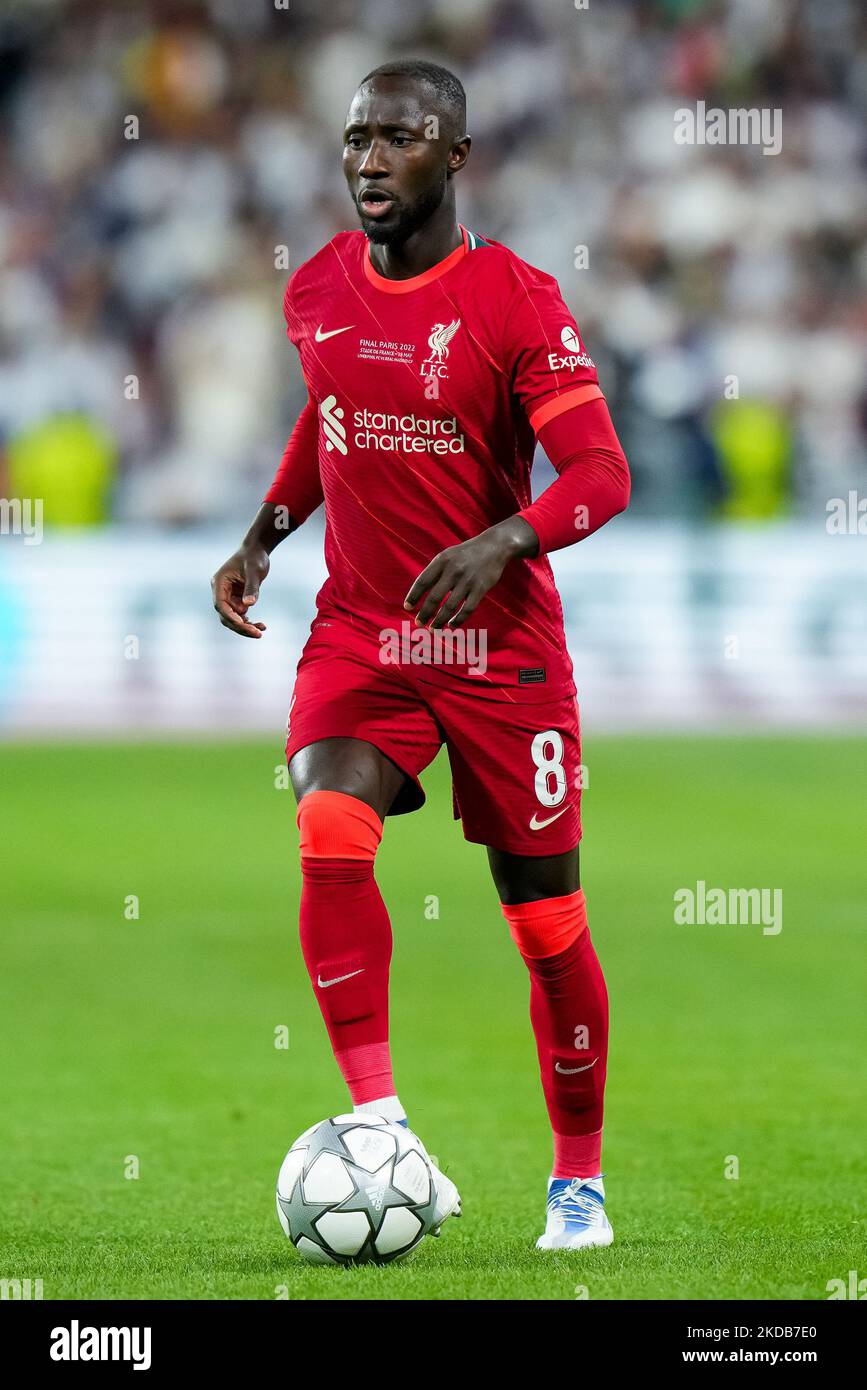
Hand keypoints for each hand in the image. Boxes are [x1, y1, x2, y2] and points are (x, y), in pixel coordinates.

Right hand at [211, 546, 270, 637]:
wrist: (257, 551)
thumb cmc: (254, 557)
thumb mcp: (254, 571)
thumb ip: (251, 588)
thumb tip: (248, 605)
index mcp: (219, 583)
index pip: (221, 605)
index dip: (230, 616)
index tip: (243, 624)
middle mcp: (221, 591)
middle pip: (226, 615)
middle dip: (240, 626)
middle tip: (257, 634)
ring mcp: (228, 596)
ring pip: (233, 618)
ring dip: (246, 626)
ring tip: (261, 630)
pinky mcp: (237, 599)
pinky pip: (241, 615)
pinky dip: (249, 622)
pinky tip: (262, 625)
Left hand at [403, 516, 538, 628]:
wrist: (494, 545)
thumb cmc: (466, 554)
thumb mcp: (448, 555)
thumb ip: (434, 571)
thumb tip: (419, 594)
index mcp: (442, 561)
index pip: (422, 581)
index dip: (413, 596)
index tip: (407, 608)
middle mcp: (453, 570)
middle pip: (434, 597)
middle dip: (425, 613)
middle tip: (418, 623)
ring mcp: (468, 580)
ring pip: (449, 607)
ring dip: (439, 621)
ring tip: (433, 629)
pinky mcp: (481, 588)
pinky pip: (467, 609)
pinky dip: (458, 620)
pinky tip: (451, 625)